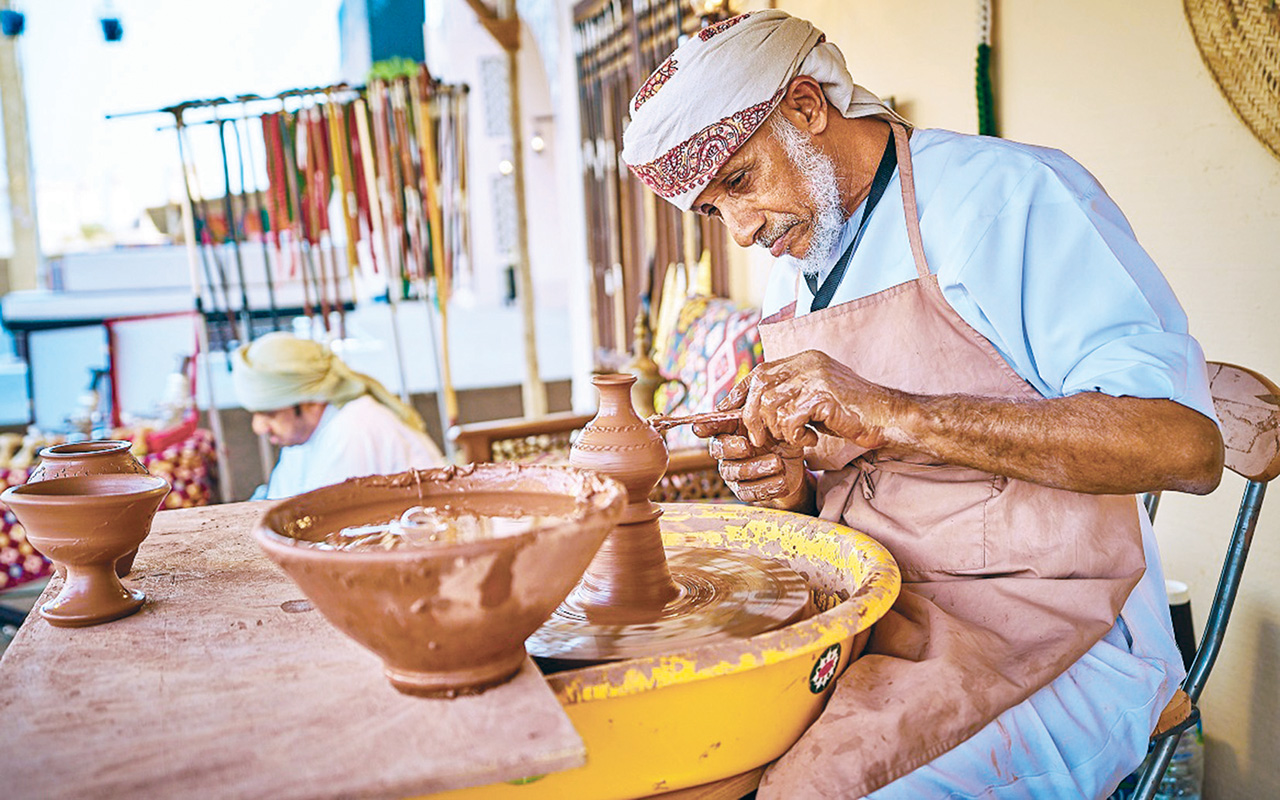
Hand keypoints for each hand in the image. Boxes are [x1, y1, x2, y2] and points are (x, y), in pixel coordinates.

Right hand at [692, 416, 812, 510]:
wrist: (797, 458)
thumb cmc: (779, 433)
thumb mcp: (771, 415)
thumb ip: (751, 405)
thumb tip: (724, 406)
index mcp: (729, 430)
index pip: (711, 426)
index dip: (705, 427)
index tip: (701, 428)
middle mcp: (727, 451)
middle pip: (719, 451)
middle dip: (732, 448)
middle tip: (747, 445)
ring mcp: (735, 472)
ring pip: (735, 472)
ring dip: (756, 468)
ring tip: (777, 462)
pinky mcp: (747, 490)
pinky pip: (750, 492)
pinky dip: (767, 486)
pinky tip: (782, 479)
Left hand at [726, 350, 894, 450]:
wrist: (889, 418)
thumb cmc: (851, 414)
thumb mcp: (813, 401)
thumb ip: (788, 399)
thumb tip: (752, 411)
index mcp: (804, 360)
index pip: (759, 372)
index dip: (739, 393)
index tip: (727, 414)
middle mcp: (807, 363)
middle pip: (759, 385)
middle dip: (752, 416)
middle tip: (760, 439)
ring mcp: (815, 377)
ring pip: (770, 403)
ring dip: (776, 429)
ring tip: (795, 439)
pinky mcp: (823, 395)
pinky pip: (790, 418)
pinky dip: (794, 435)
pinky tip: (810, 439)